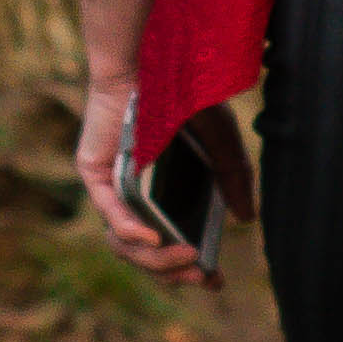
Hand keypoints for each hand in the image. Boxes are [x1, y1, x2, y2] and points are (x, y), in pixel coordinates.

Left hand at [74, 83, 256, 277]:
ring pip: (124, 246)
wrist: (154, 58)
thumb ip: (234, 179)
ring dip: (156, 261)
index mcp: (163, 196)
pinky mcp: (95, 173)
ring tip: (186, 258)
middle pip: (148, 255)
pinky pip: (109, 215)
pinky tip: (155, 240)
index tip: (216, 283)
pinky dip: (132, 232)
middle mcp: (135, 198)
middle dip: (176, 274)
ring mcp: (113, 189)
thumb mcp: (221, 143)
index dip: (192, 271)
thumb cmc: (184, 96)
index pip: (172, 247)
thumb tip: (247, 220)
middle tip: (202, 277)